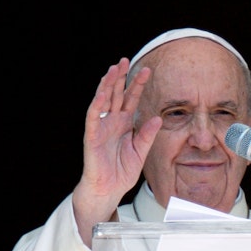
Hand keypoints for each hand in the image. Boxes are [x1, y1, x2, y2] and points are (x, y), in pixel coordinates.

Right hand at [72, 58, 161, 244]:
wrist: (108, 190)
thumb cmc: (121, 172)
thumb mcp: (140, 152)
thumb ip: (148, 135)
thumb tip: (158, 117)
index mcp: (124, 124)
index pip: (131, 100)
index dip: (137, 85)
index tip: (148, 71)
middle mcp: (112, 122)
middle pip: (116, 95)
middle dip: (120, 77)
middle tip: (125, 60)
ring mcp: (101, 127)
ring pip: (103, 101)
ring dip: (107, 85)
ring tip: (113, 69)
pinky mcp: (92, 136)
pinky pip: (93, 118)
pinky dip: (97, 105)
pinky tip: (102, 93)